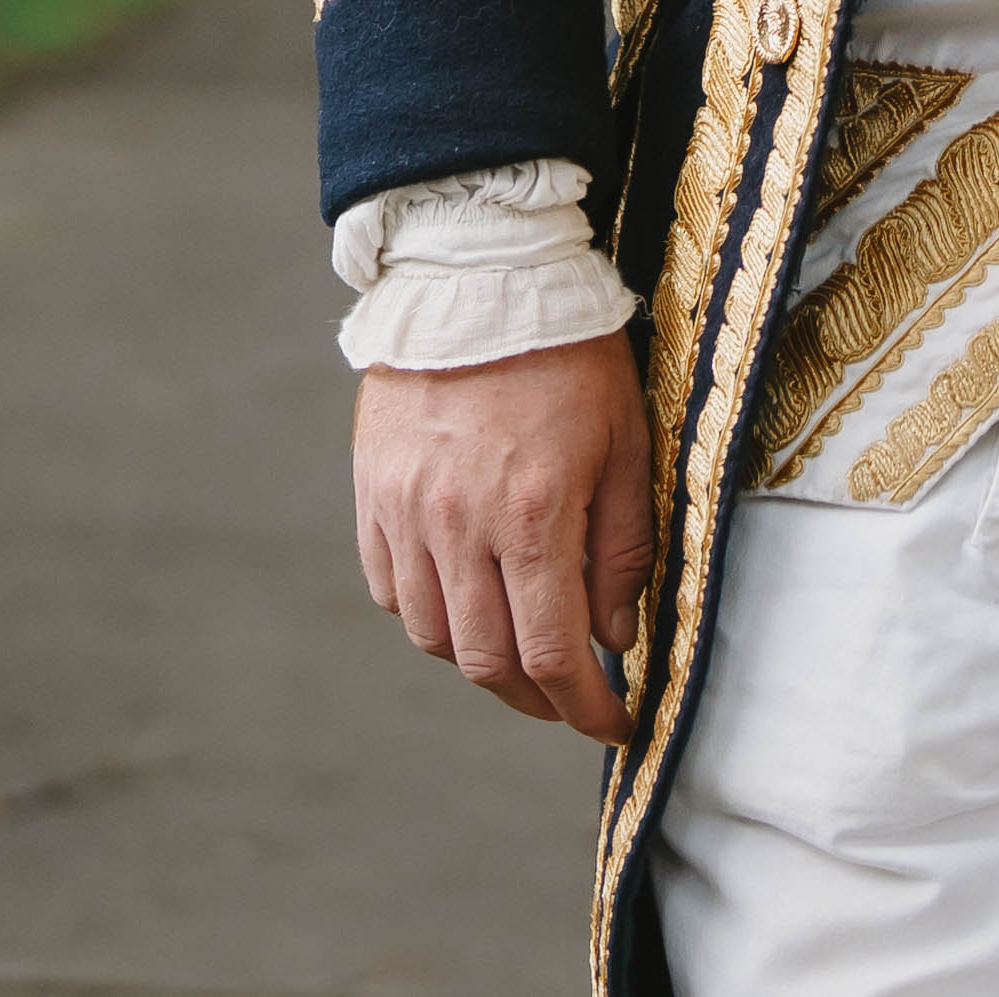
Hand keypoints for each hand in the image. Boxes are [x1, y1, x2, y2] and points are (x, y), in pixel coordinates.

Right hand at [351, 335, 650, 741]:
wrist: (480, 276)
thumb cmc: (570, 354)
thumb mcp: (625, 443)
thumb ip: (623, 548)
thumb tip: (616, 636)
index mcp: (532, 515)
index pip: (554, 653)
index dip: (585, 706)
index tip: (612, 722)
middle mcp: (459, 524)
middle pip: (487, 661)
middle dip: (535, 698)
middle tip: (569, 700)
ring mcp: (406, 512)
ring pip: (433, 634)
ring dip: (480, 662)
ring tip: (521, 655)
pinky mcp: (373, 494)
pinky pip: (391, 589)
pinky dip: (429, 613)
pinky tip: (466, 602)